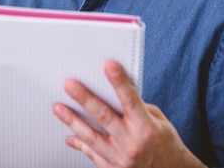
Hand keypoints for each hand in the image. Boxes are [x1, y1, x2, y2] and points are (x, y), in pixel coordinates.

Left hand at [52, 60, 206, 167]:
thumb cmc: (164, 144)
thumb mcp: (158, 120)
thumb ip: (137, 106)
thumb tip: (119, 88)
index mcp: (147, 128)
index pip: (130, 100)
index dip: (119, 82)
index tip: (108, 65)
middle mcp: (133, 144)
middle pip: (104, 117)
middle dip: (85, 99)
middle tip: (70, 85)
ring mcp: (121, 159)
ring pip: (92, 137)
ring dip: (72, 121)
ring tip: (59, 108)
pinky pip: (92, 154)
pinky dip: (79, 143)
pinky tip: (69, 135)